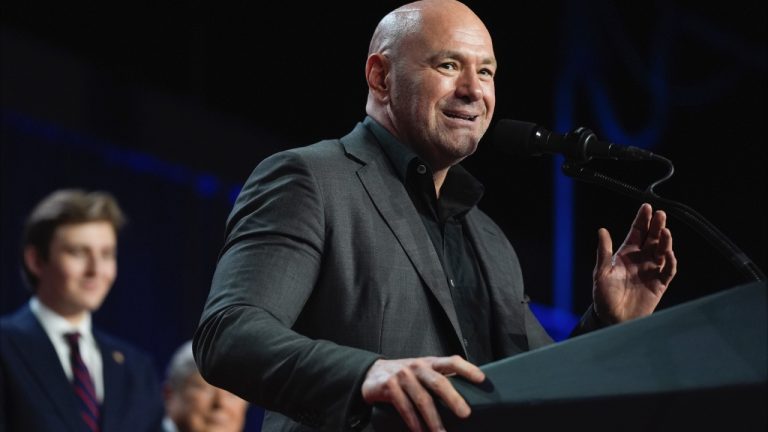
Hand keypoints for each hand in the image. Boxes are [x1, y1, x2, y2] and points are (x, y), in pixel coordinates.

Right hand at [361, 355, 484, 431]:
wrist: (371, 373)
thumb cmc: (405, 375)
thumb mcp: (422, 372)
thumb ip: (439, 379)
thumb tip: (465, 397)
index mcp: (430, 362)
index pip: (451, 362)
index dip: (467, 369)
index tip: (482, 379)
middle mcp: (417, 367)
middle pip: (438, 382)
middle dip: (453, 399)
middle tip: (466, 414)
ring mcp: (402, 376)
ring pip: (422, 399)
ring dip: (434, 420)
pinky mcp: (389, 387)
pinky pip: (405, 407)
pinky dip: (414, 423)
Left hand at [593, 203, 676, 323]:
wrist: (612, 319)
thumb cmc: (604, 296)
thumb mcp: (601, 272)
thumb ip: (604, 252)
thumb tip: (602, 230)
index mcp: (626, 254)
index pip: (637, 232)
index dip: (642, 220)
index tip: (647, 207)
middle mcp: (640, 259)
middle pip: (652, 238)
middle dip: (657, 226)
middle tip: (661, 214)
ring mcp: (651, 271)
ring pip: (662, 251)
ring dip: (665, 241)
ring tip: (665, 231)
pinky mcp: (659, 284)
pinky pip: (668, 270)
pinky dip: (670, 262)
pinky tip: (669, 254)